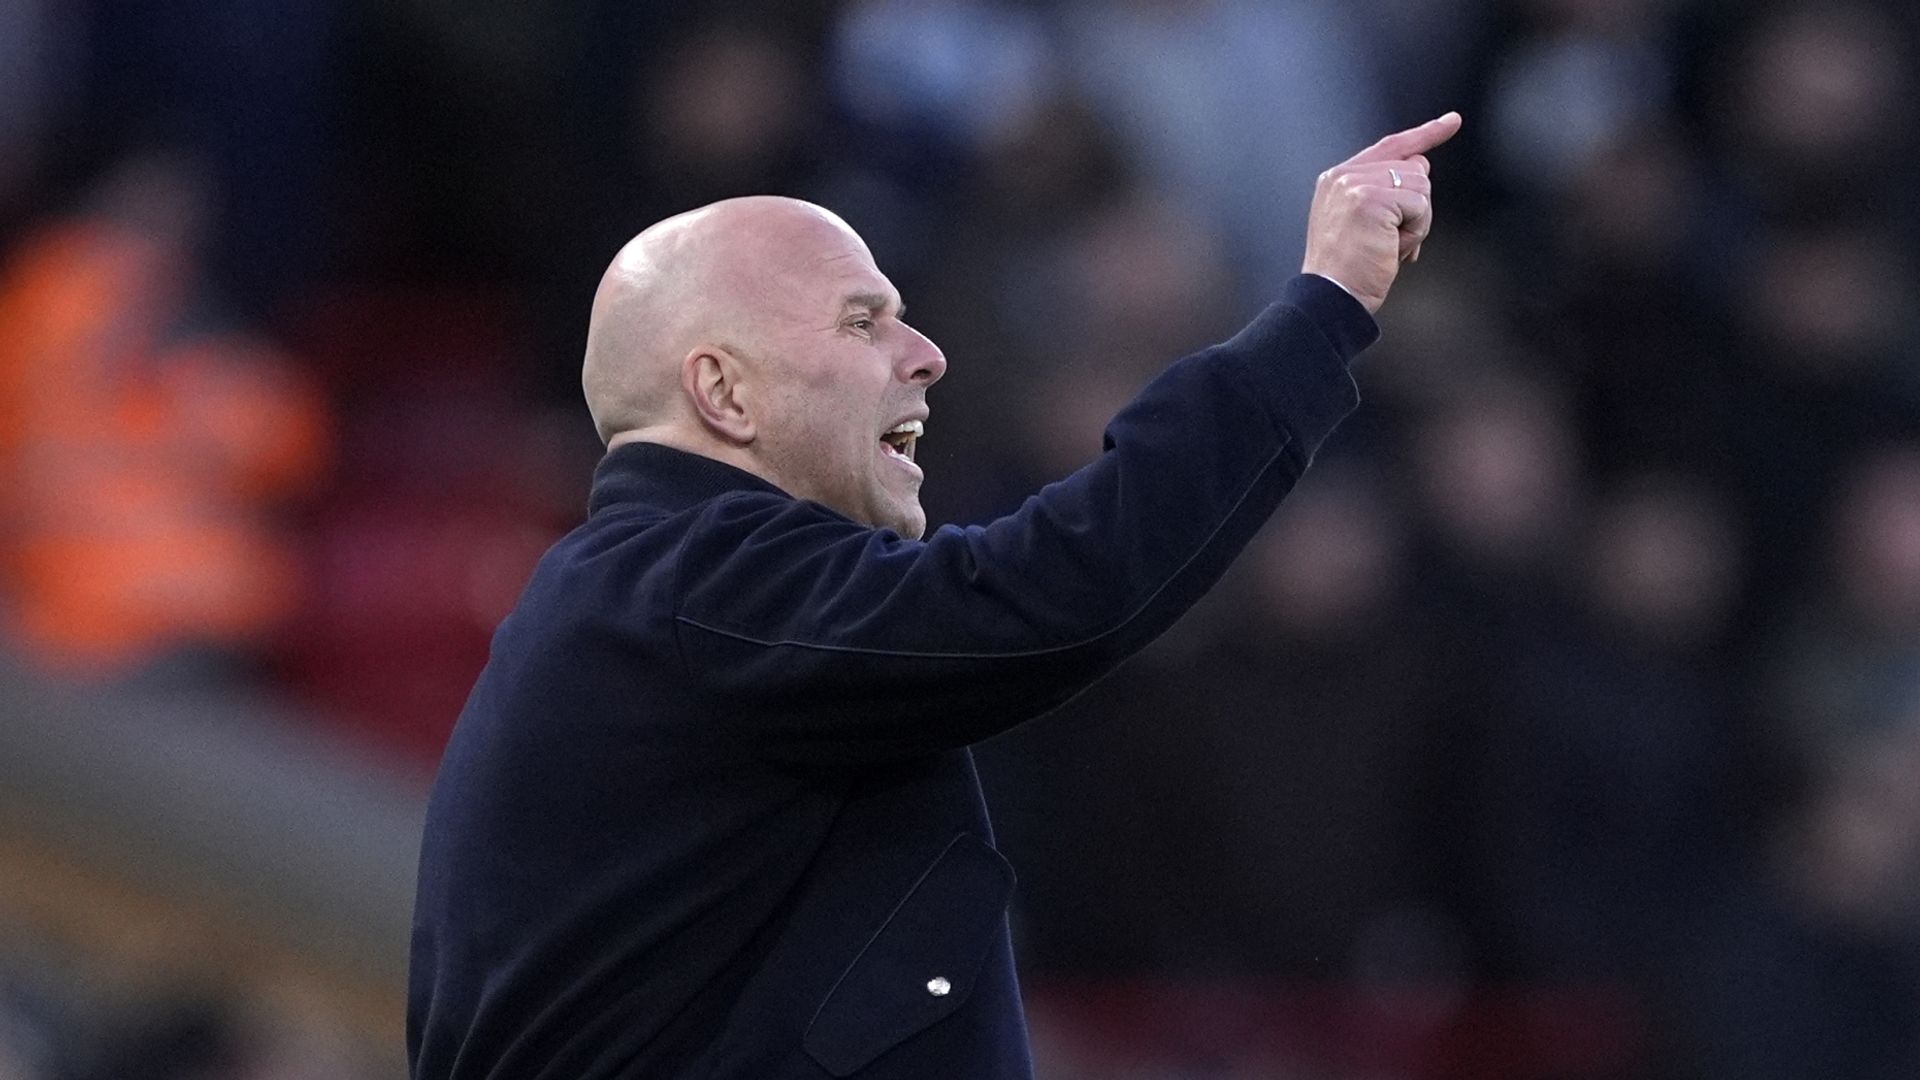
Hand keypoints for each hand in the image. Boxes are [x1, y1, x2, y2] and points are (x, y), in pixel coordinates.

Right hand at [1301, 112, 1461, 314]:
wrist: (1332, 297)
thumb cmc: (1350, 270)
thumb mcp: (1368, 224)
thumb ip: (1389, 192)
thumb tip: (1422, 166)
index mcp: (1338, 179)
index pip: (1391, 147)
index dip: (1425, 134)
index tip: (1452, 121)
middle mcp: (1344, 175)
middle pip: (1413, 169)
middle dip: (1415, 208)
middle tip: (1390, 241)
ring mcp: (1356, 184)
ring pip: (1421, 186)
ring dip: (1416, 222)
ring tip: (1388, 246)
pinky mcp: (1371, 198)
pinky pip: (1420, 205)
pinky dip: (1416, 231)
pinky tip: (1392, 248)